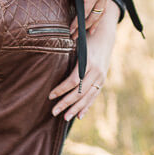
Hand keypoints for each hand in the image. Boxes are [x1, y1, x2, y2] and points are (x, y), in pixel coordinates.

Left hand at [49, 3, 119, 119]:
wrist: (105, 36)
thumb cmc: (85, 38)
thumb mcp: (77, 42)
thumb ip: (66, 50)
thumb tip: (48, 58)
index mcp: (88, 61)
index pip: (73, 80)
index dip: (61, 89)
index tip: (50, 96)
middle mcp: (96, 71)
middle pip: (79, 92)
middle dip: (66, 103)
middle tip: (53, 112)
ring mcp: (101, 77)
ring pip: (87, 97)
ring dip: (75, 108)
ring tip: (65, 118)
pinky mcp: (102, 81)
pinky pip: (94, 96)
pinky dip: (86, 107)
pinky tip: (79, 116)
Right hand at [65, 0, 112, 36]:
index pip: (102, 6)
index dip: (96, 17)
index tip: (91, 26)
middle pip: (99, 14)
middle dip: (90, 26)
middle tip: (83, 35)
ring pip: (92, 16)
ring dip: (82, 27)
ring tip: (74, 35)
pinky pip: (85, 13)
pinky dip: (78, 22)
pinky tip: (72, 28)